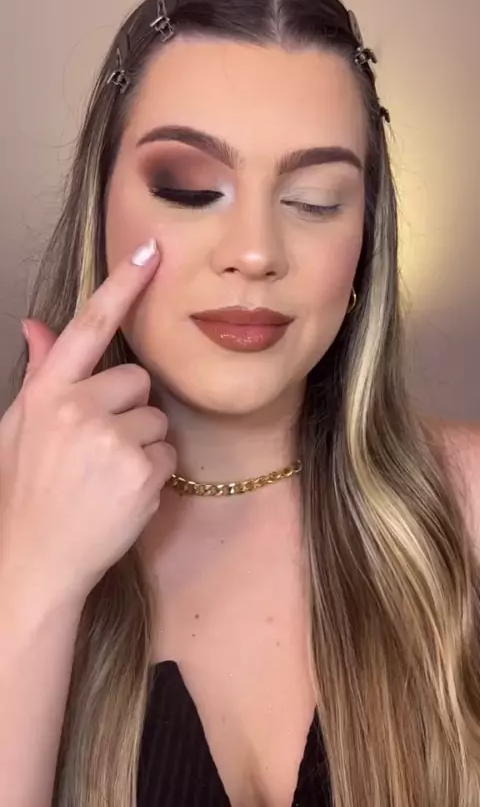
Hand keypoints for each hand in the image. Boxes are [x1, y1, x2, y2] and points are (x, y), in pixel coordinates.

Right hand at [0, 238, 175, 605]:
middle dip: (127, 407)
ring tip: (106, 474)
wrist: (35, 561)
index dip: (122, 285)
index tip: (150, 250)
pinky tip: (121, 493)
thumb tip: (38, 324)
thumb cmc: (26, 491)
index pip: (88, 326)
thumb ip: (41, 373)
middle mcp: (77, 409)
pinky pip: (167, 451)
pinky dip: (152, 471)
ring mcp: (111, 440)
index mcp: (46, 393)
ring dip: (141, 441)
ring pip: (155, 417)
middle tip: (98, 447)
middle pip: (137, 379)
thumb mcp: (21, 427)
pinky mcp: (141, 471)